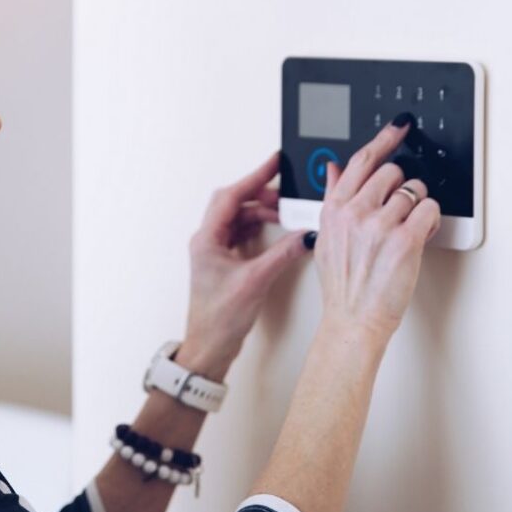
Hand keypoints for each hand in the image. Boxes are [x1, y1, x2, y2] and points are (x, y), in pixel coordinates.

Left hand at [179, 151, 310, 379]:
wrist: (208, 348)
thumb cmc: (218, 320)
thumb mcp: (256, 282)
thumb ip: (282, 255)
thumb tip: (304, 235)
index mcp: (207, 239)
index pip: (231, 196)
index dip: (255, 177)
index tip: (274, 163)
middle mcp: (207, 240)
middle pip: (234, 203)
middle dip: (260, 194)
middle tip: (284, 192)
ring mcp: (214, 250)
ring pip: (238, 218)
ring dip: (260, 212)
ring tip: (284, 212)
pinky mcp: (222, 261)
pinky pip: (241, 233)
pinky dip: (258, 227)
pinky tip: (275, 231)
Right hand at [315, 118, 441, 343]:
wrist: (353, 318)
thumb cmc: (342, 283)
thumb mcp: (326, 234)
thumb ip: (332, 196)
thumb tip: (332, 168)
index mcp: (334, 207)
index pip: (362, 161)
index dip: (384, 139)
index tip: (398, 127)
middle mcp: (355, 211)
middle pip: (393, 172)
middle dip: (401, 187)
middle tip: (398, 209)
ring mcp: (379, 225)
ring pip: (414, 191)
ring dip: (416, 206)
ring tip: (405, 229)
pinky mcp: (404, 240)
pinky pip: (429, 210)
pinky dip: (429, 221)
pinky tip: (417, 236)